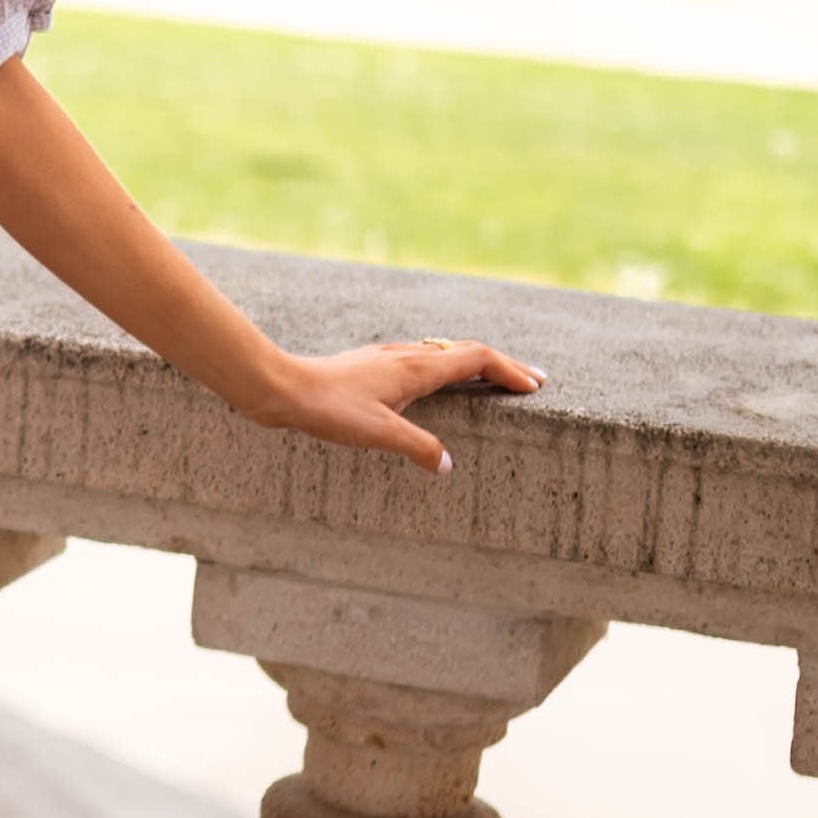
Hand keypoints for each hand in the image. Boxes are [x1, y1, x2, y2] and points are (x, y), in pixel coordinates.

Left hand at [253, 333, 543, 475]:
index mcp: (418, 367)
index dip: (509, 370)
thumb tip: (447, 466)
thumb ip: (418, 448)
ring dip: (474, 365)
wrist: (284, 388)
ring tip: (492, 381)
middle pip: (466, 351)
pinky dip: (446, 369)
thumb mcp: (379, 433)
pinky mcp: (372, 366)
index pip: (477, 358)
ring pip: (444, 353)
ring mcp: (389, 357)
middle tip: (530, 381)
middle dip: (501, 366)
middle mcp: (408, 355)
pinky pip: (423, 360)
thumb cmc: (329, 408)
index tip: (534, 385)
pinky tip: (436, 385)